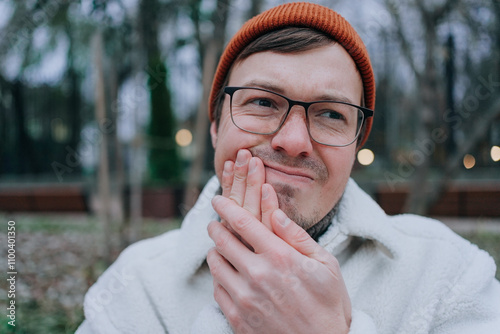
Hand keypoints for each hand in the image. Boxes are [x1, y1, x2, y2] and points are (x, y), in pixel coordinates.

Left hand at [207, 150, 351, 333]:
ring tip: (219, 248)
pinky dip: (218, 276)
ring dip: (214, 251)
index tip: (218, 199)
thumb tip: (275, 212)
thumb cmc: (328, 304)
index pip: (242, 222)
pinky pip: (216, 289)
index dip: (226, 207)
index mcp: (280, 257)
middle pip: (222, 240)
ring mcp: (245, 298)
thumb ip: (297, 236)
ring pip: (215, 264)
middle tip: (215, 223)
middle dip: (215, 227)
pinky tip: (226, 274)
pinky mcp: (237, 318)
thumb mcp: (326, 265)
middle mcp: (257, 274)